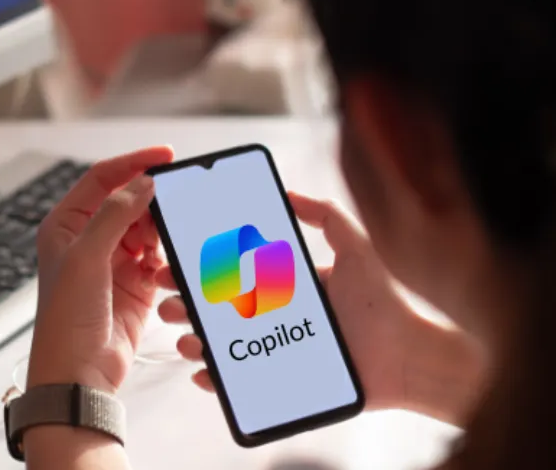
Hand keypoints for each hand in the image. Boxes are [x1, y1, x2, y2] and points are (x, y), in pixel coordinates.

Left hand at [27, 146, 173, 394]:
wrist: (79, 373)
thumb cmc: (66, 319)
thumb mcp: (86, 257)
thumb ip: (115, 214)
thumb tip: (143, 183)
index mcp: (66, 224)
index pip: (102, 179)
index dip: (133, 163)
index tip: (165, 155)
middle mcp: (89, 239)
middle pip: (129, 202)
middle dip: (152, 201)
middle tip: (177, 199)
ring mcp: (114, 261)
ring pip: (147, 229)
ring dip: (160, 232)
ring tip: (167, 240)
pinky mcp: (136, 284)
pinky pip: (158, 258)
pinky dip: (165, 258)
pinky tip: (164, 267)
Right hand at [157, 192, 413, 410]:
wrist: (408, 355)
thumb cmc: (383, 302)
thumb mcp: (353, 248)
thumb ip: (324, 215)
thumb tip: (288, 192)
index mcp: (281, 286)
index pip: (230, 275)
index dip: (199, 270)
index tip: (175, 262)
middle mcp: (272, 317)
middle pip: (217, 310)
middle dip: (185, 305)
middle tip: (168, 302)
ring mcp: (272, 350)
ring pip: (221, 346)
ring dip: (195, 342)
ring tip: (184, 338)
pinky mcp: (279, 382)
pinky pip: (239, 382)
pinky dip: (215, 380)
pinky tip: (202, 373)